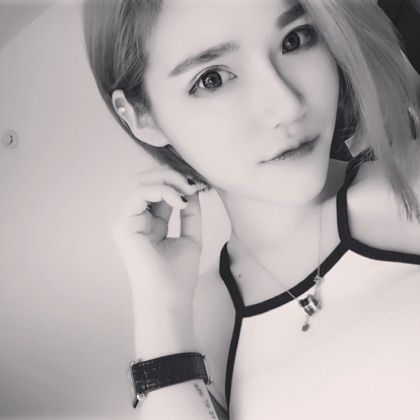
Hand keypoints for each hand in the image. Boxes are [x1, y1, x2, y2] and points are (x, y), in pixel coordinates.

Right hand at [112, 165, 206, 307]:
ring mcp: (128, 221)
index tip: (199, 184)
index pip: (160, 191)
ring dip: (167, 180)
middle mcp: (137, 219)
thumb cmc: (179, 273)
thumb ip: (190, 212)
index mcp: (151, 223)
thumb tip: (193, 188)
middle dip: (171, 175)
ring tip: (187, 189)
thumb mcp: (190, 235)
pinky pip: (139, 193)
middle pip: (147, 181)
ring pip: (141, 183)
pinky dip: (161, 191)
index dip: (178, 183)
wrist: (169, 297)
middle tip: (192, 182)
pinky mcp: (124, 224)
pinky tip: (179, 202)